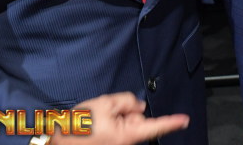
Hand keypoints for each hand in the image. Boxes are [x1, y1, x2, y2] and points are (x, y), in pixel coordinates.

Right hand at [50, 92, 188, 144]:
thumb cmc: (78, 126)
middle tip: (105, 110)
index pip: (155, 126)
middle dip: (127, 111)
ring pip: (125, 123)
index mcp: (127, 134)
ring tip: (95, 118)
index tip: (185, 119)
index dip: (171, 122)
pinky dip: (108, 123)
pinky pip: (115, 129)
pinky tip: (94, 123)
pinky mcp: (111, 143)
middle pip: (137, 119)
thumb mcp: (103, 104)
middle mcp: (125, 142)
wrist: (57, 142)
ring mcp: (118, 144)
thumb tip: (137, 106)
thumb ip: (125, 101)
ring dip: (114, 117)